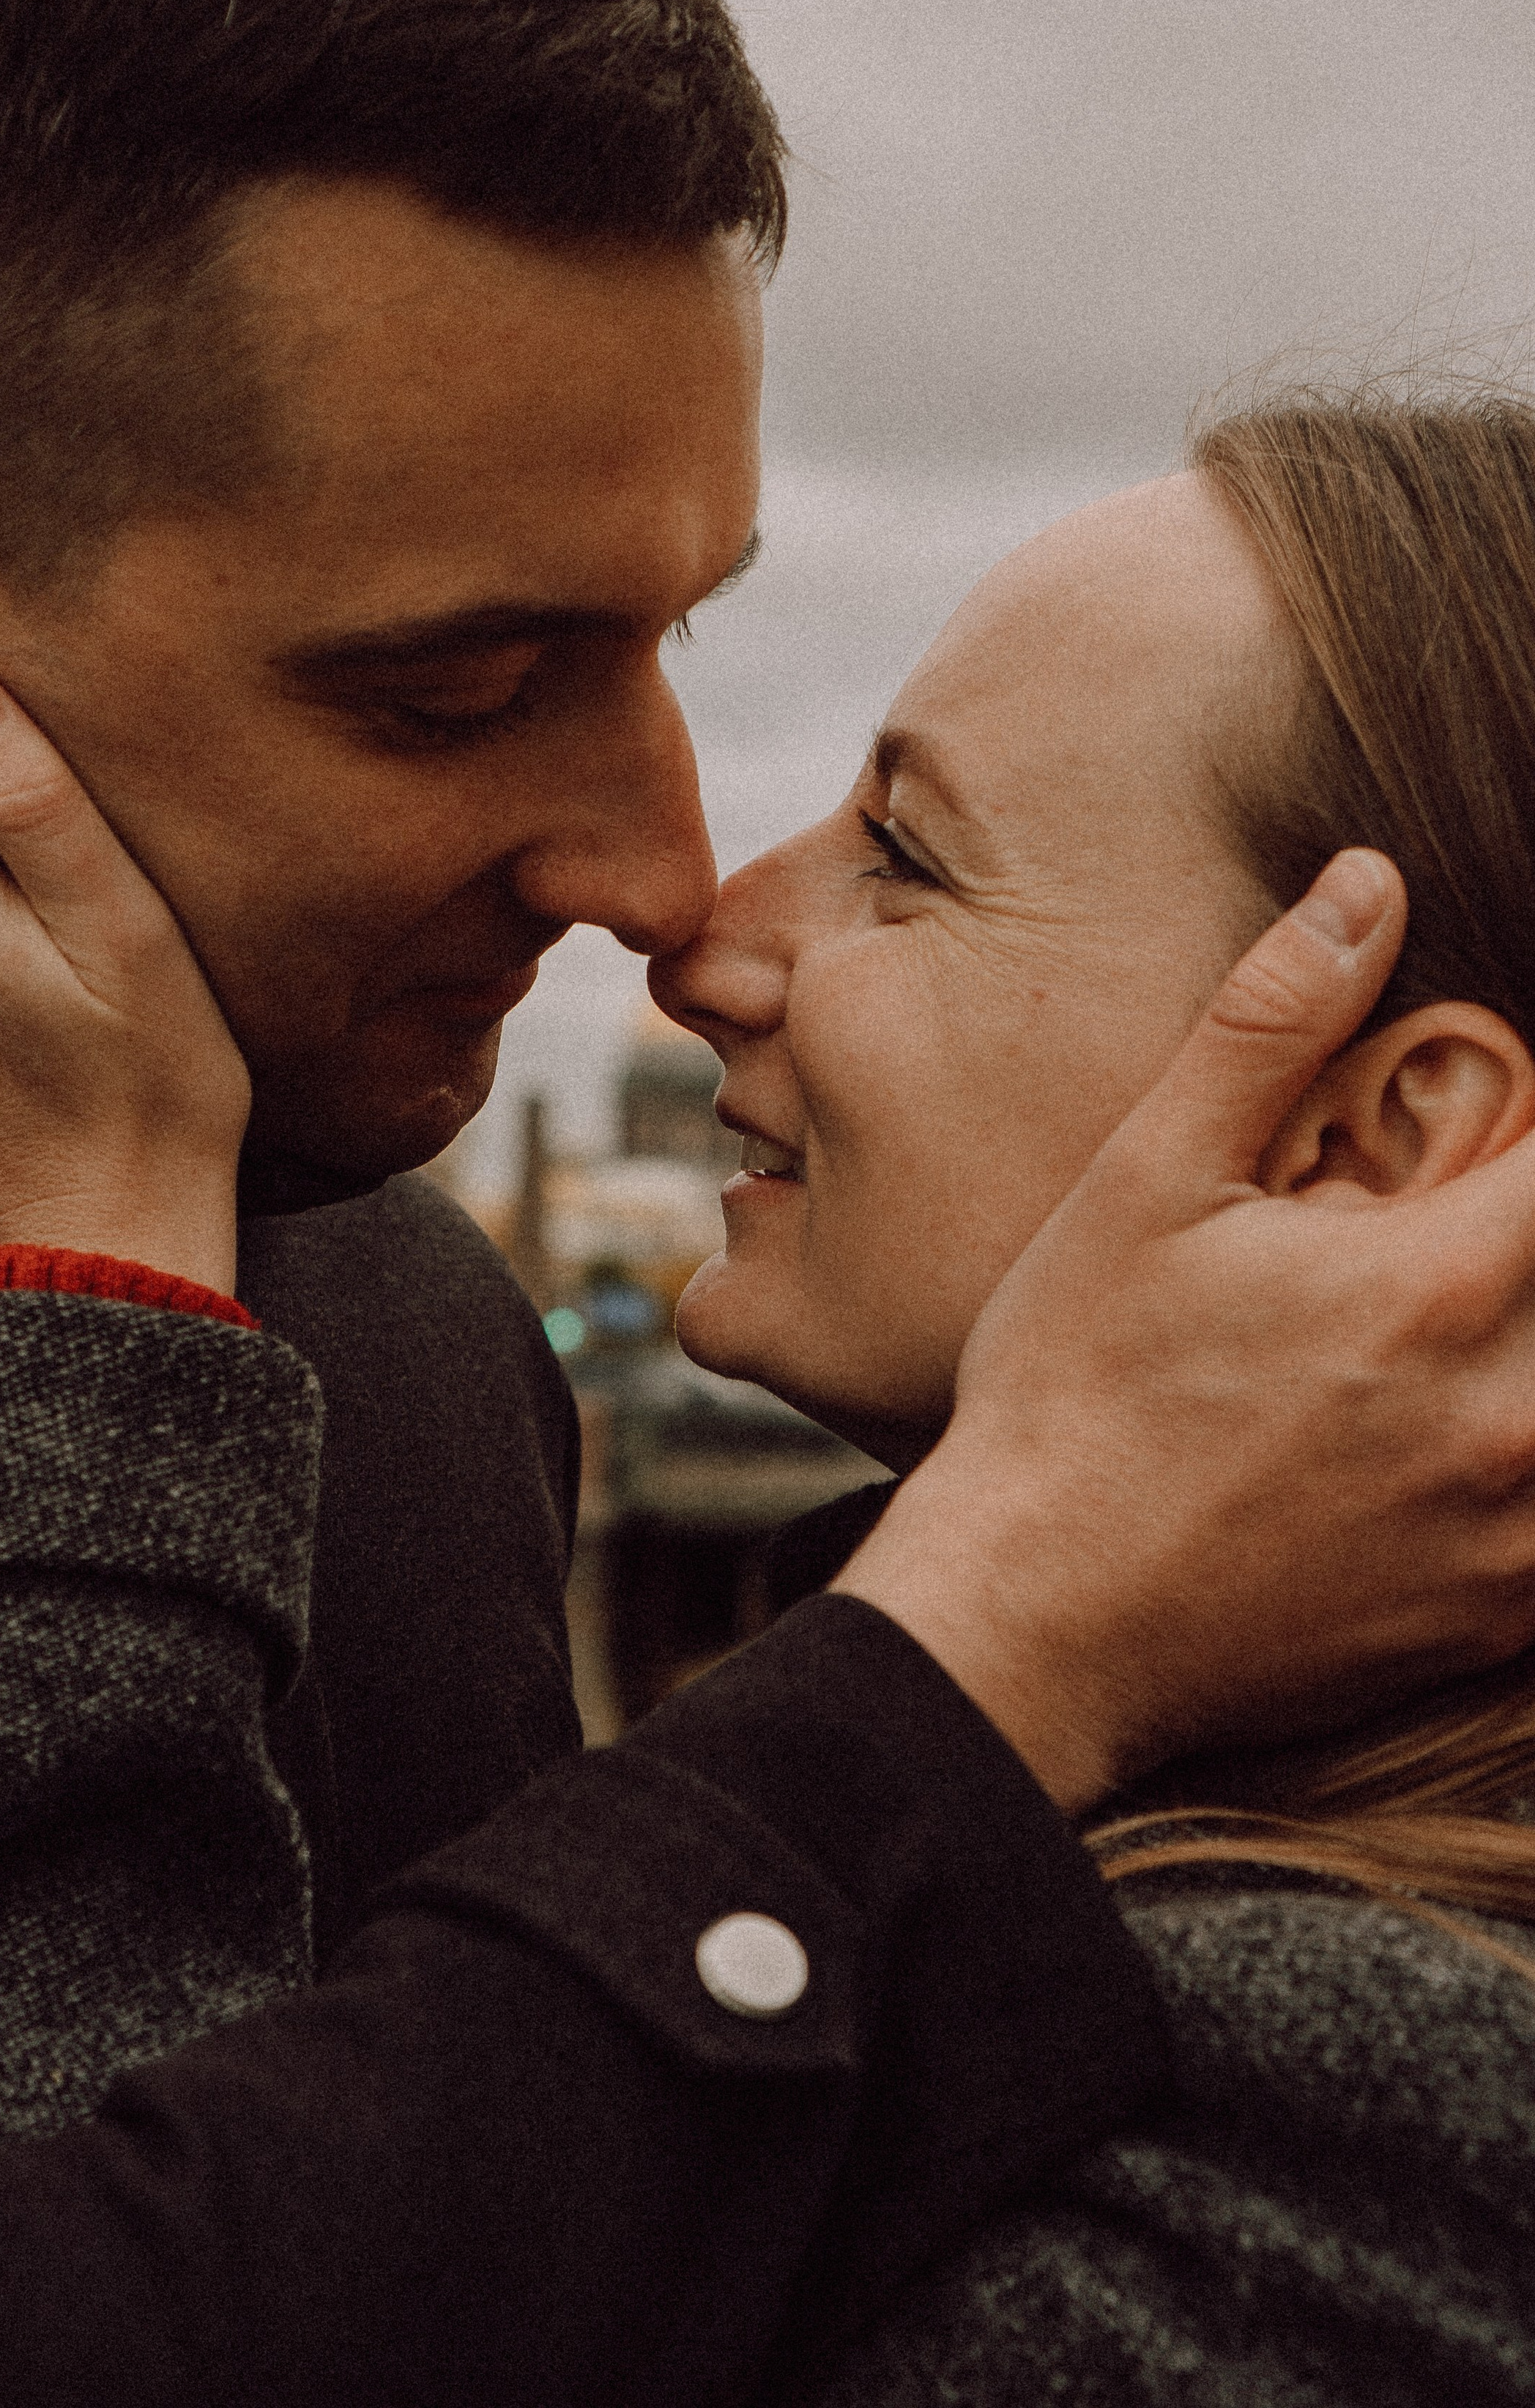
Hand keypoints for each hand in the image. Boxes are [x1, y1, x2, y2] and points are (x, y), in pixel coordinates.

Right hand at [838, 848, 1534, 1811]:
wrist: (1031, 1626)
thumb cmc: (1070, 1395)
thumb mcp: (1146, 1184)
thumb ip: (1271, 1024)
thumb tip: (1367, 887)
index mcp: (1437, 1285)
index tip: (1513, 1123)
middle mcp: (1510, 1416)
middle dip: (1532, 1224)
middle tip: (1475, 1210)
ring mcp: (1515, 1533)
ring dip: (1531, 1346)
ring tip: (1450, 1323)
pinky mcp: (1495, 1620)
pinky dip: (1523, 1461)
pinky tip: (1446, 1431)